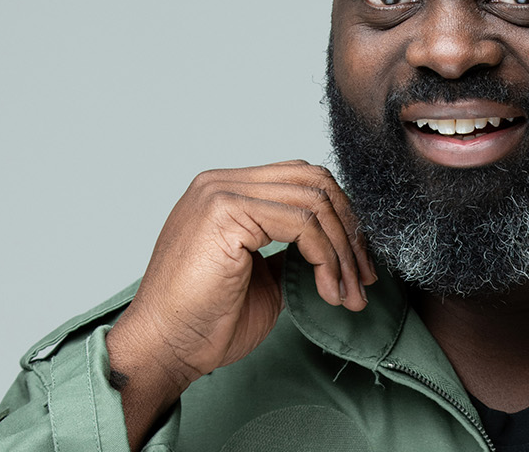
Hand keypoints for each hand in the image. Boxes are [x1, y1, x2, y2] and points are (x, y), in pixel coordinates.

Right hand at [106, 161, 376, 447]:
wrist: (164, 348)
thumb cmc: (204, 322)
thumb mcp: (261, 276)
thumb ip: (288, 249)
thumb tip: (329, 246)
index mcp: (226, 191)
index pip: (302, 181)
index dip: (341, 220)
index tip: (360, 265)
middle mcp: (221, 183)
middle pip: (315, 182)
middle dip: (350, 232)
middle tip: (364, 280)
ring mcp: (221, 192)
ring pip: (315, 202)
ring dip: (343, 253)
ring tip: (349, 294)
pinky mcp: (225, 212)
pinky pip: (302, 224)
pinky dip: (326, 258)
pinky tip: (328, 291)